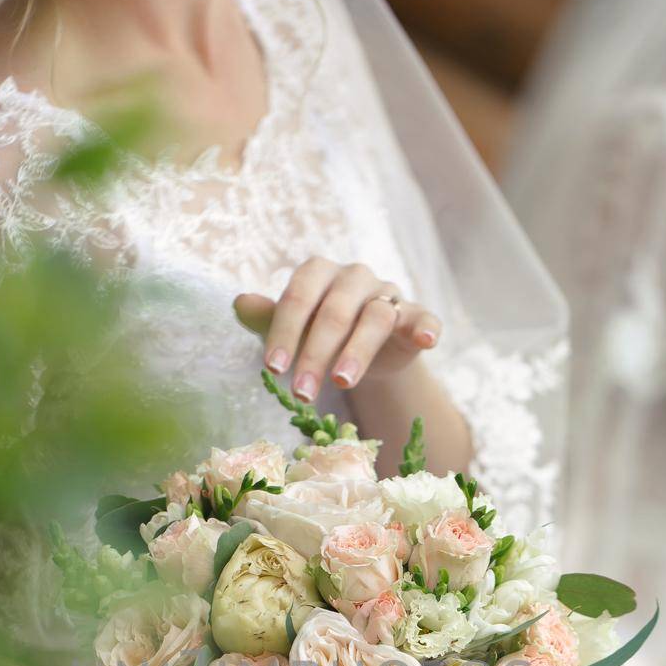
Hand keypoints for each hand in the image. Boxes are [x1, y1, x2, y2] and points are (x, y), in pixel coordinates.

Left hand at [234, 259, 441, 404]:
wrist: (362, 352)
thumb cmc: (316, 335)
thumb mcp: (290, 330)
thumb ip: (267, 317)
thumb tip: (239, 303)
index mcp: (319, 273)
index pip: (299, 297)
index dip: (285, 332)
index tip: (272, 369)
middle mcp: (354, 277)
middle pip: (335, 312)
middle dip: (315, 354)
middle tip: (301, 392)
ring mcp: (387, 295)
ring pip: (375, 318)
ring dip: (357, 352)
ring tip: (342, 383)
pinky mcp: (414, 316)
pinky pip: (423, 317)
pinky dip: (426, 327)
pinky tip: (426, 341)